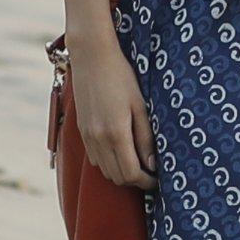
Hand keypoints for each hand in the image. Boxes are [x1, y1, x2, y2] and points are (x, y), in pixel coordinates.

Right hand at [63, 40, 153, 191]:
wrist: (91, 57)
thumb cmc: (121, 77)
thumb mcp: (141, 106)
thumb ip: (145, 138)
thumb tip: (152, 165)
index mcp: (116, 133)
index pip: (131, 174)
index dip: (146, 182)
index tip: (158, 178)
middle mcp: (98, 139)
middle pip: (117, 177)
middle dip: (135, 181)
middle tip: (151, 173)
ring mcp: (87, 136)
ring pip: (104, 171)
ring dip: (121, 173)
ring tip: (138, 163)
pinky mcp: (81, 130)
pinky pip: (94, 159)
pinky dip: (108, 163)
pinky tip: (121, 152)